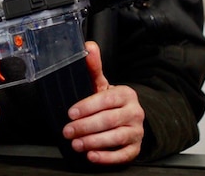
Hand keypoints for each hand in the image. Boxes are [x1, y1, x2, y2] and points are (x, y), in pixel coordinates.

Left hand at [62, 41, 144, 164]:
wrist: (129, 119)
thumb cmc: (110, 102)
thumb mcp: (102, 85)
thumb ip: (93, 68)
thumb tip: (88, 46)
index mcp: (126, 94)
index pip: (107, 99)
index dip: (88, 106)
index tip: (71, 113)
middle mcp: (135, 112)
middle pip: (110, 120)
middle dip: (86, 126)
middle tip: (68, 131)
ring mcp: (137, 131)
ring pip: (116, 137)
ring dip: (94, 142)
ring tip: (76, 144)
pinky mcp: (135, 148)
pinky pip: (123, 155)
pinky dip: (107, 157)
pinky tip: (92, 156)